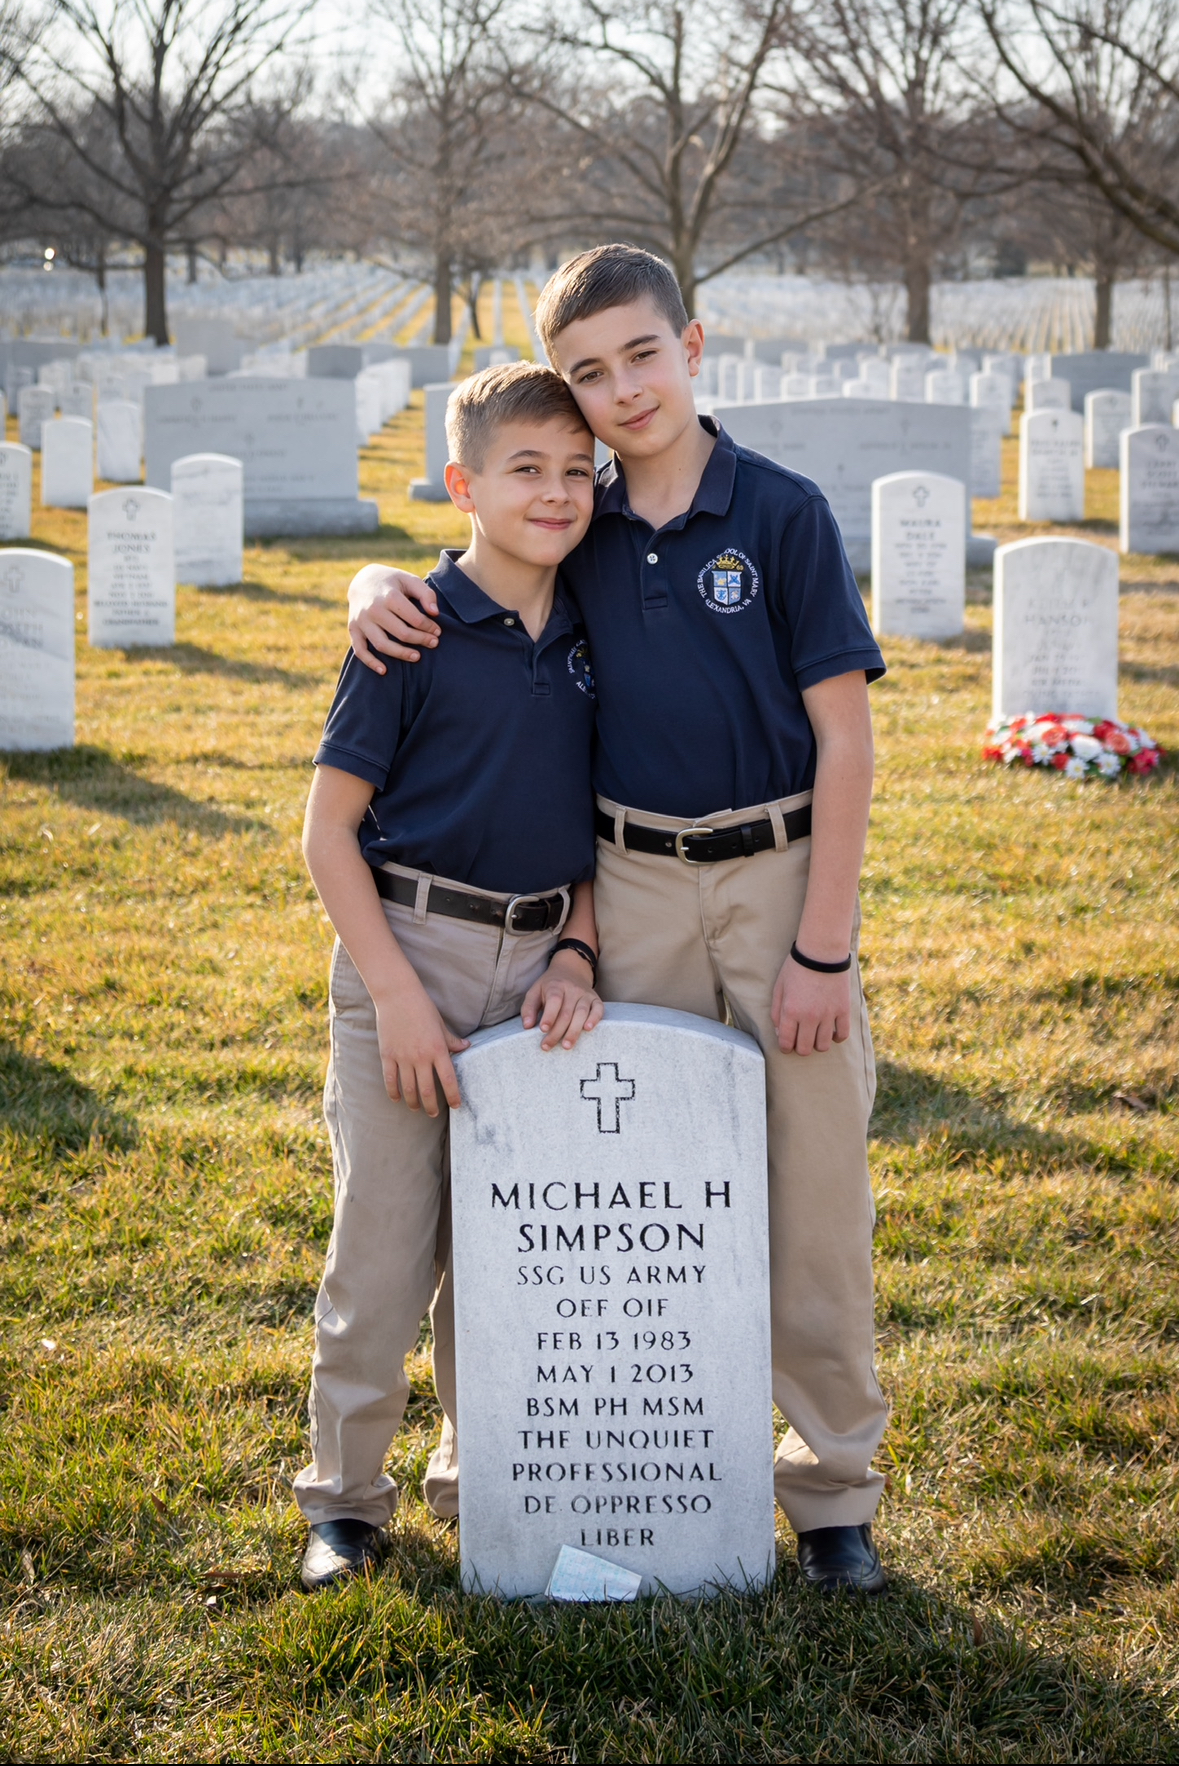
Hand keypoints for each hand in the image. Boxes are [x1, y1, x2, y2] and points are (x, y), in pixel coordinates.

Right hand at [347, 565, 440, 672]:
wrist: (362, 580)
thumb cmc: (392, 582)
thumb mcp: (409, 580)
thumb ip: (425, 594)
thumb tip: (434, 613)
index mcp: (389, 596)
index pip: (414, 619)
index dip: (429, 627)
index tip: (437, 631)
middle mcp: (373, 609)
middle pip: (401, 633)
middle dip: (421, 640)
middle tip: (434, 643)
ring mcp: (361, 621)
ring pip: (382, 644)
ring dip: (401, 654)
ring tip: (417, 657)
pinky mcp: (353, 629)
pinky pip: (360, 650)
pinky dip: (370, 662)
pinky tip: (384, 671)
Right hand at [374, 980, 468, 1114]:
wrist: (397, 995)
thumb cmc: (422, 1008)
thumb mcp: (441, 1024)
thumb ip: (452, 1041)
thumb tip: (466, 1048)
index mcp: (438, 1049)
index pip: (448, 1080)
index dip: (453, 1096)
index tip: (456, 1106)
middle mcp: (421, 1057)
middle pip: (427, 1091)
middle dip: (432, 1107)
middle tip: (434, 1114)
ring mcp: (403, 1057)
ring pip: (408, 1089)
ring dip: (413, 1103)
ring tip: (417, 1108)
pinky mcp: (387, 1055)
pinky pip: (390, 1080)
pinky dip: (394, 1093)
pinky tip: (397, 1099)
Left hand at [521, 953, 603, 1050]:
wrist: (571, 970)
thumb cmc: (550, 986)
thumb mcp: (535, 991)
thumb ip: (529, 1008)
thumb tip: (527, 1026)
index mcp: (555, 986)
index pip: (554, 1001)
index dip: (549, 1016)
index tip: (543, 1029)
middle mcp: (572, 990)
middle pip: (566, 1013)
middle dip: (557, 1032)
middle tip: (547, 1046)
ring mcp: (585, 994)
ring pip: (581, 1013)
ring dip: (574, 1031)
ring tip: (566, 1046)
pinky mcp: (596, 999)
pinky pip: (598, 1009)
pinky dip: (594, 1019)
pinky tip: (588, 1029)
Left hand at [771, 953, 850, 1055]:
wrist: (822, 952)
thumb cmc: (796, 968)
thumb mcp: (779, 987)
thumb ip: (776, 1011)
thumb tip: (778, 1032)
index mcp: (790, 1011)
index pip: (786, 1042)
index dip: (785, 1048)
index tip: (787, 1046)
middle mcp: (809, 1017)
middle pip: (804, 1049)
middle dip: (800, 1048)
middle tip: (800, 1040)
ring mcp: (828, 1015)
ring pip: (823, 1046)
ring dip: (817, 1044)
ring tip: (815, 1036)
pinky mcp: (843, 1010)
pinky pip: (842, 1035)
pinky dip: (836, 1038)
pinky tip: (831, 1032)